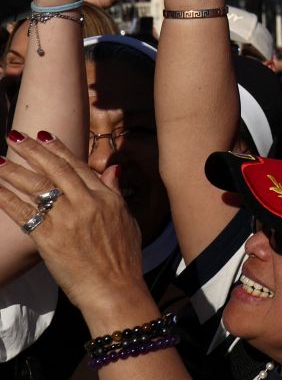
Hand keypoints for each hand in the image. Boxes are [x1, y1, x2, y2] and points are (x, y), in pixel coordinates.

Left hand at [0, 134, 149, 327]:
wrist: (114, 288)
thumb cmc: (123, 259)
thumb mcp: (126, 219)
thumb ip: (115, 191)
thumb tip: (112, 169)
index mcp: (106, 197)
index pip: (77, 166)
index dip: (58, 149)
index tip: (43, 135)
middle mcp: (86, 202)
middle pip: (54, 169)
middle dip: (32, 151)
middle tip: (15, 136)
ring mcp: (67, 219)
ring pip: (36, 186)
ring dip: (13, 170)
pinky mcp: (49, 238)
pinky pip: (23, 212)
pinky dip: (6, 198)